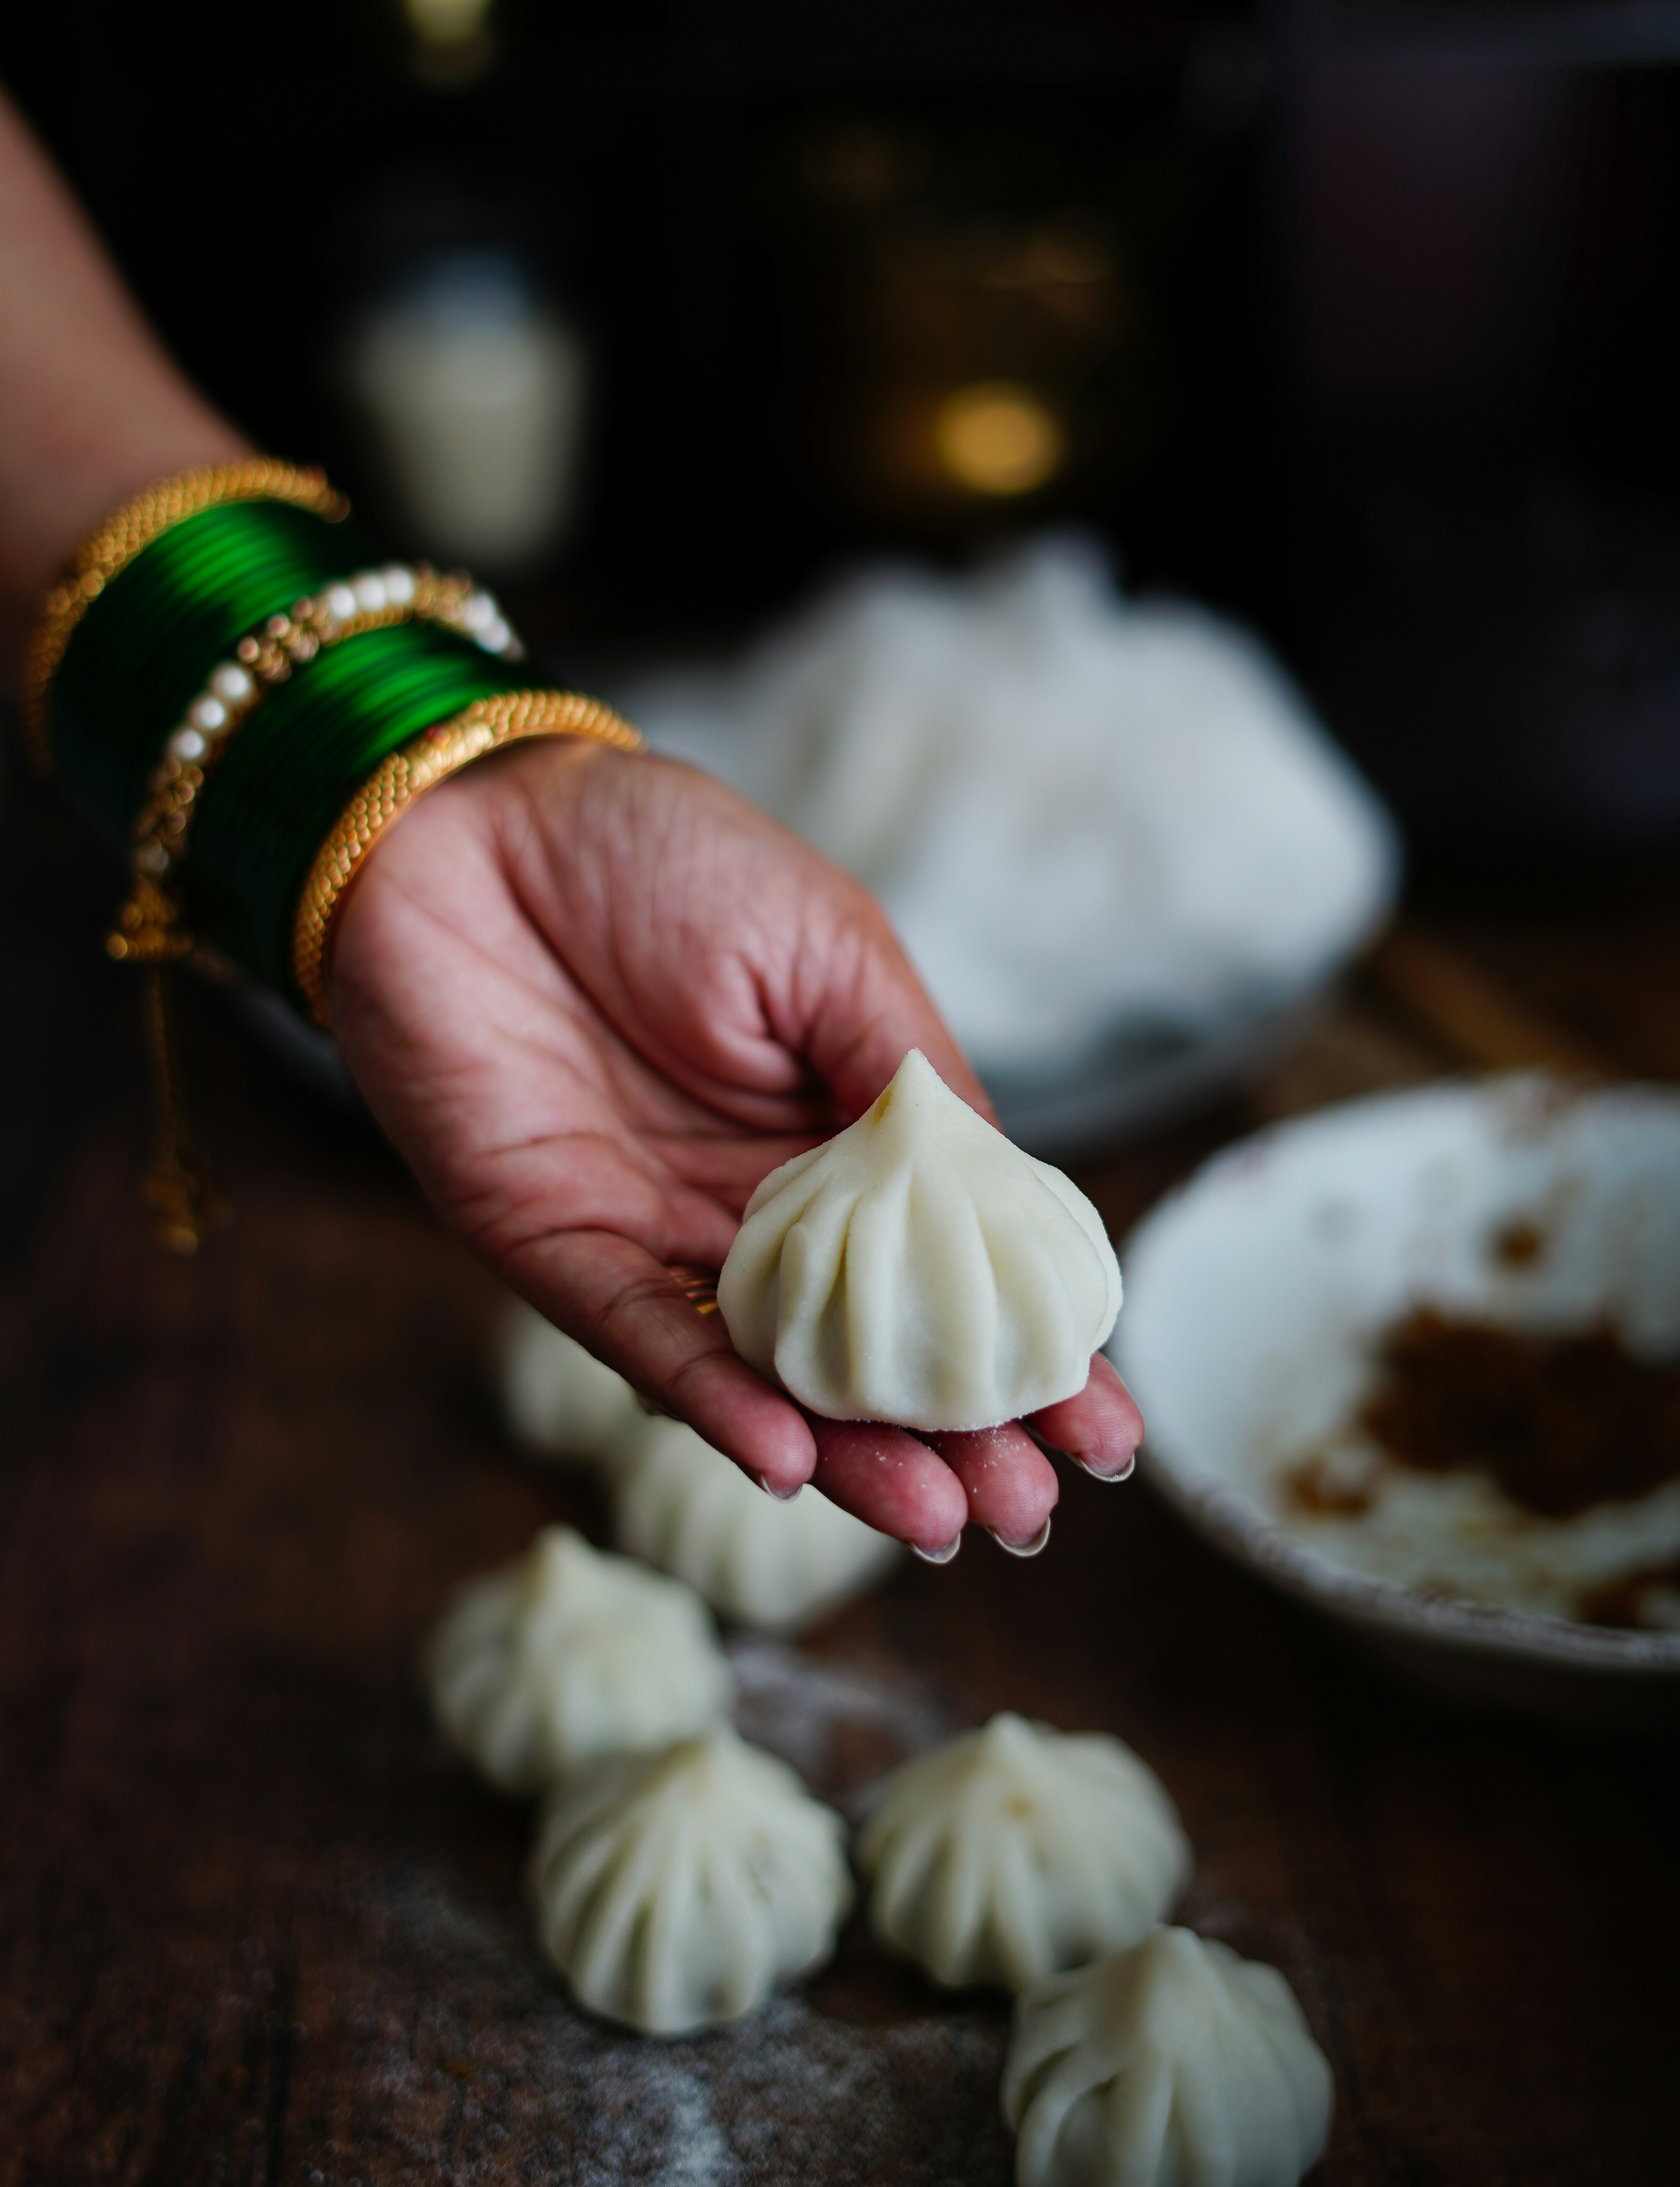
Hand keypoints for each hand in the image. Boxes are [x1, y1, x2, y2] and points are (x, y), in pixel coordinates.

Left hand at [330, 741, 1142, 1553]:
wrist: (475, 820)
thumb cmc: (661, 856)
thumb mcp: (830, 948)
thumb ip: (907, 1077)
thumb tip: (1009, 1200)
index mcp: (838, 1129)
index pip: (948, 1263)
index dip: (1024, 1349)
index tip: (1103, 1429)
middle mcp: (756, 1204)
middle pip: (868, 1348)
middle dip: (954, 1437)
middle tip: (1032, 1513)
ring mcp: (659, 1233)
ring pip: (767, 1373)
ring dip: (850, 1454)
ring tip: (938, 1518)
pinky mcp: (554, 1243)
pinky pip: (640, 1339)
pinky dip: (711, 1402)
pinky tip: (790, 1459)